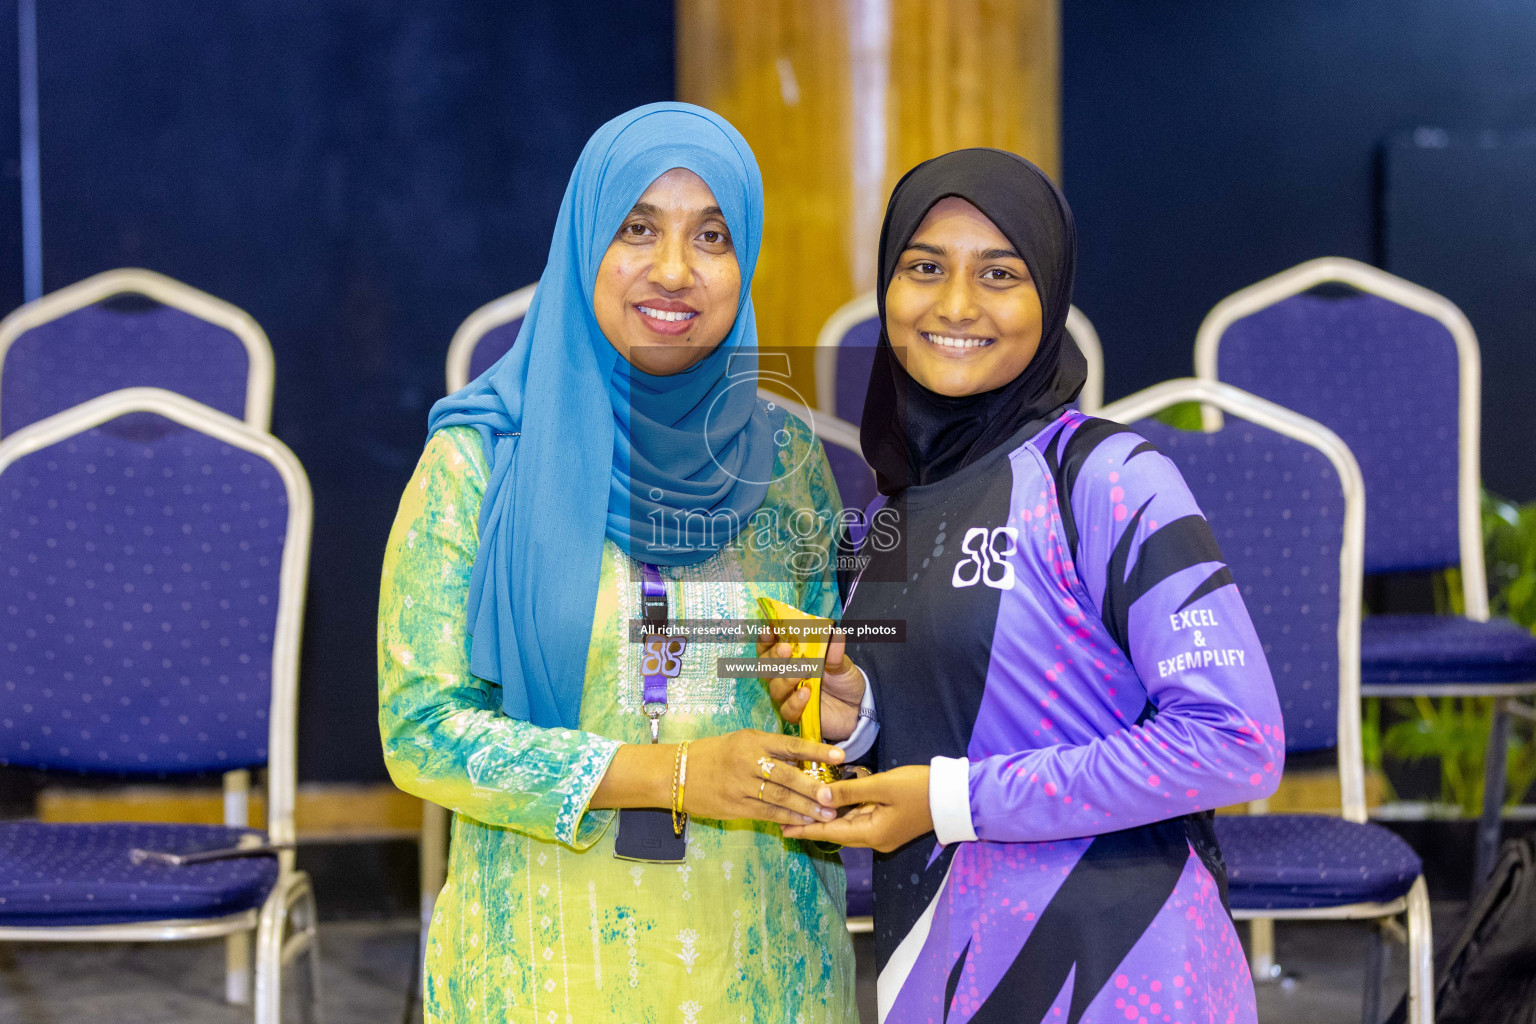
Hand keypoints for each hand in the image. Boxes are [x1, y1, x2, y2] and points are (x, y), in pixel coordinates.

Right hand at [683, 729, 844, 825]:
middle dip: (814, 787)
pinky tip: (804, 822)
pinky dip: (787, 819)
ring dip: (805, 808)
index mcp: (753, 740)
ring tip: (827, 814)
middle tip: (836, 796)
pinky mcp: (735, 807)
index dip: (817, 750)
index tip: (840, 756)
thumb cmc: (714, 753)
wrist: (677, 772)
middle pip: (787, 775)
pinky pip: (766, 814)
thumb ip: (770, 748)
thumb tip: (804, 758)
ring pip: (779, 798)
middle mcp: (748, 762)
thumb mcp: (741, 740)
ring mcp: (740, 786)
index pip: (790, 744)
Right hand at [760, 628, 864, 741]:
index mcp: (792, 658)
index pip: (770, 647)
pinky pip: (787, 710)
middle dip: (773, 656)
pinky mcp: (795, 715)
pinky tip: (806, 693)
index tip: (770, 629)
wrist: (856, 707)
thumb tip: (836, 633)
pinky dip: (794, 701)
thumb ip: (835, 652)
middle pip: (766, 666)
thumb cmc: (843, 681)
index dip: (766, 638)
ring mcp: (788, 696)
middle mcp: (785, 676)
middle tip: (785, 648)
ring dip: (785, 678)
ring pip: (775, 688)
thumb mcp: (842, 664)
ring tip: (802, 671)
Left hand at [780, 765, 932, 852]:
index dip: (806, 830)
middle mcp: (877, 839)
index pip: (831, 833)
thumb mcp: (881, 785)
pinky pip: (862, 820)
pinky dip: (847, 813)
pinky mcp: (891, 825)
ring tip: (805, 811)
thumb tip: (820, 796)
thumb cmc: (919, 788)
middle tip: (788, 819)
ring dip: (830, 819)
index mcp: (873, 834)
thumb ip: (849, 790)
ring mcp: (885, 834)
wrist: (955, 796)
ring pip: (850, 826)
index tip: (784, 830)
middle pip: (838, 833)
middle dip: (814, 825)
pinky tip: (834, 804)